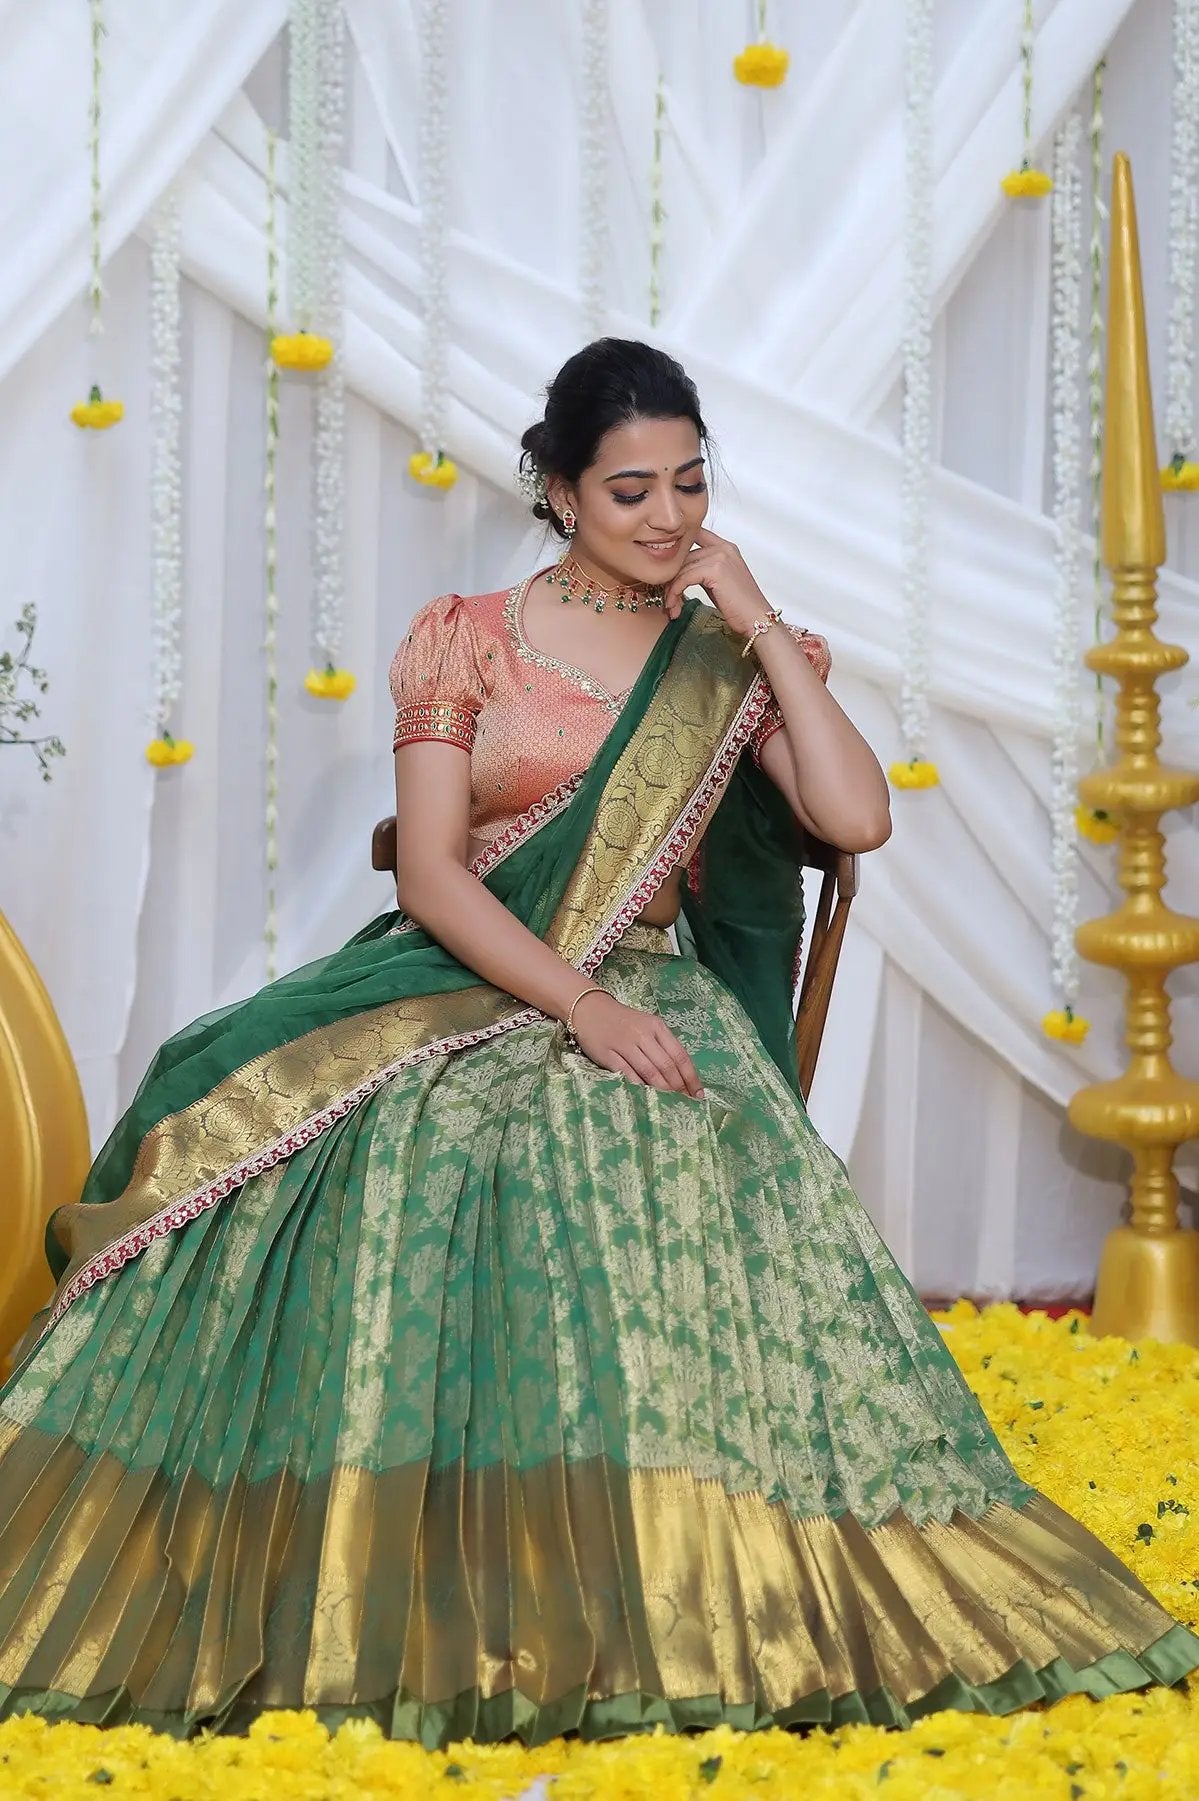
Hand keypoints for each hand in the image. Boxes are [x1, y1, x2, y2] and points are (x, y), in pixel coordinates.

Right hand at [569, 990, 704, 1098]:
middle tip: (686, 1103)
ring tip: (671, 1103)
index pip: (680, 1055)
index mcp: (657, 1027)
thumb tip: (680, 1076)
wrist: (590, 1010)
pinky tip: (648, 1097)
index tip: (698, 1094)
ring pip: (650, 1072)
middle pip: (667, 1065)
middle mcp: (643, 1035)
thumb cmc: (623, 1021)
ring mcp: (625, 1045)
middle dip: (679, 1087)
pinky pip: (628, 1074)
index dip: (691, 1077)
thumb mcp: (647, 1026)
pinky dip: (640, 1087)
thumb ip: (663, 1046)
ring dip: (663, 1090)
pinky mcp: (608, 1055)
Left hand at [662, 525, 770, 635]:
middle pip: (683, 556)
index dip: (678, 551)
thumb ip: (701, 570)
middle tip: (667, 599)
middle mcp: (723, 547)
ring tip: (671, 607)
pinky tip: (675, 606)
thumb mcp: (717, 582)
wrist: (756, 619)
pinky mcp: (715, 570)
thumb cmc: (738, 605)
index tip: (668, 572)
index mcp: (725, 547)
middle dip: (671, 578)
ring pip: (681, 568)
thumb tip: (676, 572)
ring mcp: (719, 556)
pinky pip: (684, 578)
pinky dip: (675, 593)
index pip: (695, 536)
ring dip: (671, 590)